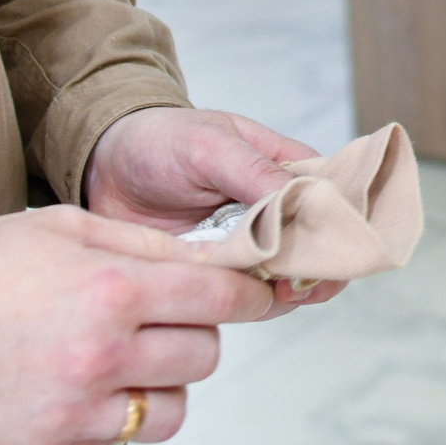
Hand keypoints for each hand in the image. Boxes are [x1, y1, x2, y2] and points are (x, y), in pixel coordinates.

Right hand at [0, 205, 276, 444]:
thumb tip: (206, 253)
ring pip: (171, 409)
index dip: (249, 294)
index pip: (221, 298)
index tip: (254, 295)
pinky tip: (75, 389)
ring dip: (160, 385)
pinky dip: (110, 417)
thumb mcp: (54, 228)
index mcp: (111, 289)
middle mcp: (102, 355)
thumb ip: (138, 242)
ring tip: (120, 361)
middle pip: (204, 355)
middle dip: (195, 334)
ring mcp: (75, 413)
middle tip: (163, 320)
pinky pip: (115, 441)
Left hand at [85, 107, 343, 309]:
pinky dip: (249, 303)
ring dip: (286, 291)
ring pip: (287, 276)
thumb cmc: (161, 141)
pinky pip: (246, 295)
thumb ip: (254, 171)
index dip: (340, 224)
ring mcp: (249, 245)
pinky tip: (242, 302)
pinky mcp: (219, 272)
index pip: (334, 197)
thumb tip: (299, 200)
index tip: (330, 248)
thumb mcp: (210, 144)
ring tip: (274, 295)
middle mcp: (276, 210)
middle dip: (316, 269)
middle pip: (317, 245)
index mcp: (287, 170)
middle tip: (298, 284)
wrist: (104, 167)